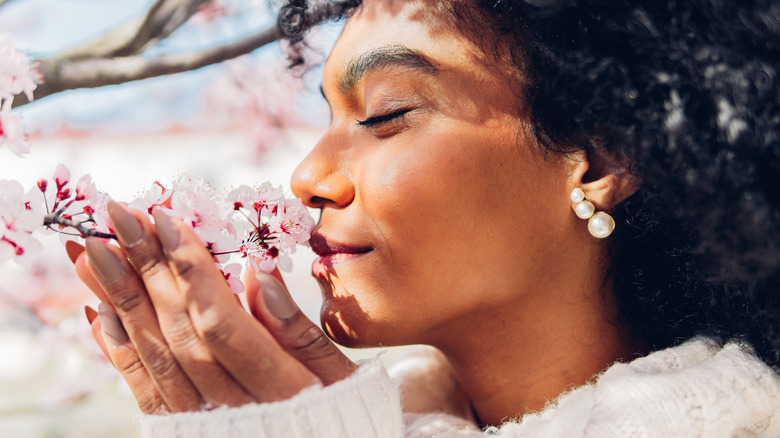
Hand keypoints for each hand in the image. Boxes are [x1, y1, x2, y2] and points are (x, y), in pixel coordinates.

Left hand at [68, 201, 355, 413]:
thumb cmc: (337, 415)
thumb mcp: (339, 376)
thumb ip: (299, 331)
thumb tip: (262, 272)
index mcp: (279, 389)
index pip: (221, 320)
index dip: (190, 268)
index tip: (166, 217)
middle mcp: (233, 408)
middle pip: (181, 330)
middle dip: (147, 268)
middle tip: (120, 215)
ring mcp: (203, 422)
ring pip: (156, 355)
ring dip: (121, 299)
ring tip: (94, 251)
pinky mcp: (182, 433)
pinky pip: (144, 391)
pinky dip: (118, 351)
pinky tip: (99, 311)